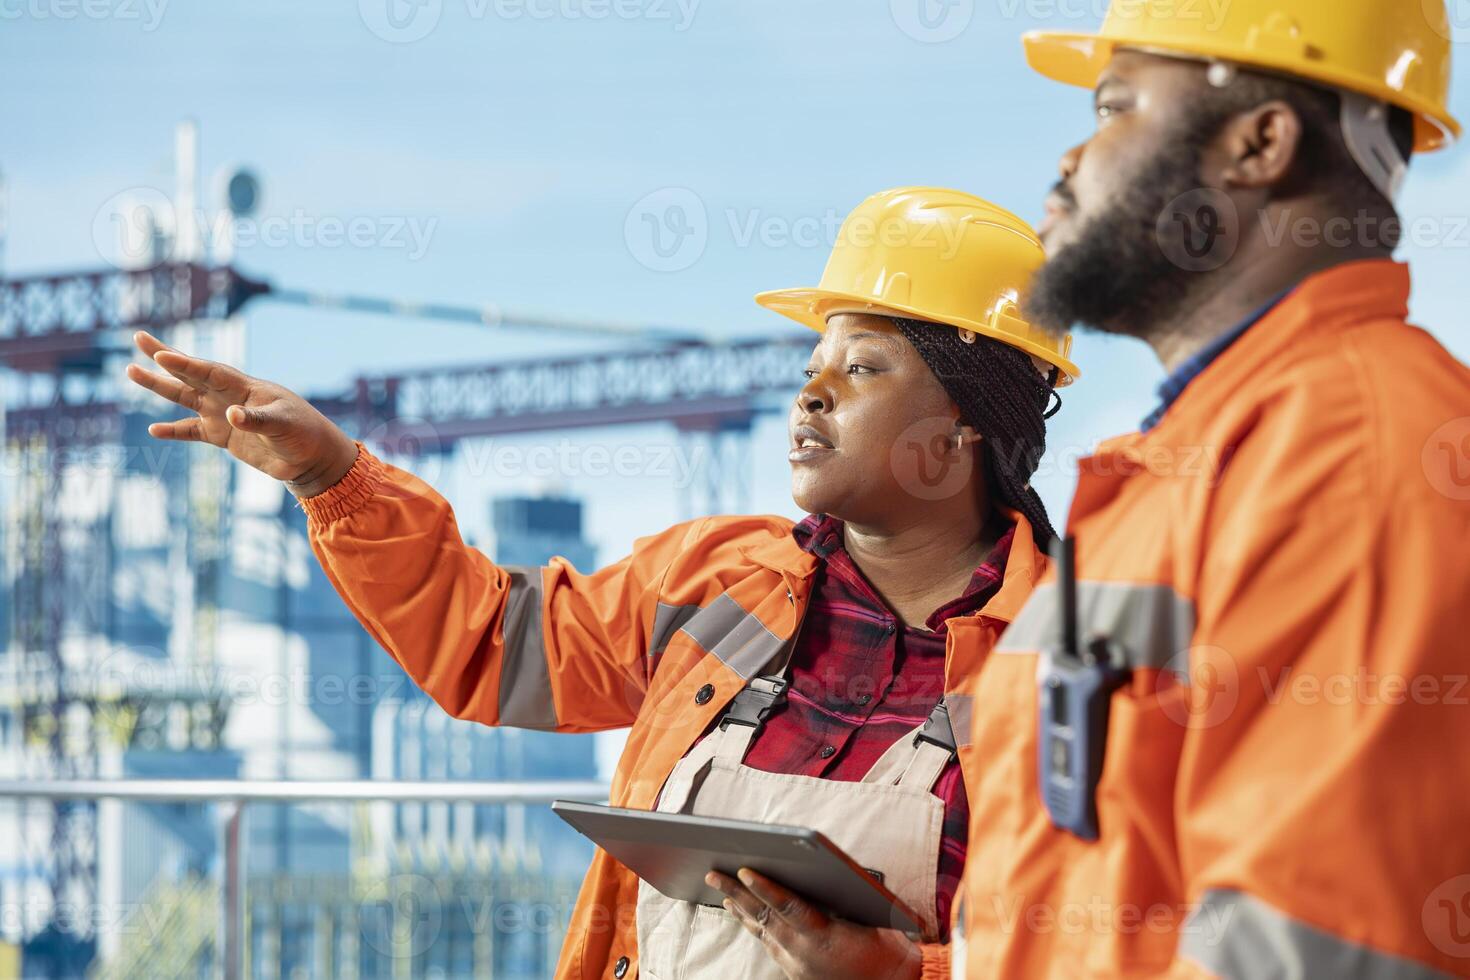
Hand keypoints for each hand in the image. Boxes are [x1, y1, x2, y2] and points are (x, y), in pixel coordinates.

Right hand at [124, 330, 360, 497]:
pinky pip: (191, 431)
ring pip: (184, 397)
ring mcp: (223, 415)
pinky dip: (173, 431)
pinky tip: (153, 429)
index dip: (186, 364)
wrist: (311, 457)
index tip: (161, 354)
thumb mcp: (284, 425)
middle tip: (137, 337)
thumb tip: (230, 416)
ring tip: (130, 371)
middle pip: (190, 374)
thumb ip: (258, 420)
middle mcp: (229, 397)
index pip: (209, 371)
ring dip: (159, 386)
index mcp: (245, 387)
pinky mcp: (223, 436)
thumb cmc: (304, 433)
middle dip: (164, 358)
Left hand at [706, 869, 920, 979]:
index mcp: (823, 937)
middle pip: (764, 918)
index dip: (764, 887)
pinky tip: (744, 916)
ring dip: (740, 910)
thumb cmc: (888, 951)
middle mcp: (803, 953)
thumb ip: (840, 899)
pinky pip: (769, 945)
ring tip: (721, 892)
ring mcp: (796, 966)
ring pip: (762, 932)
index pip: (787, 907)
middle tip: (713, 875)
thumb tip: (815, 875)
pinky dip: (754, 926)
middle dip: (736, 893)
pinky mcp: (796, 973)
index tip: (744, 870)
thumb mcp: (870, 919)